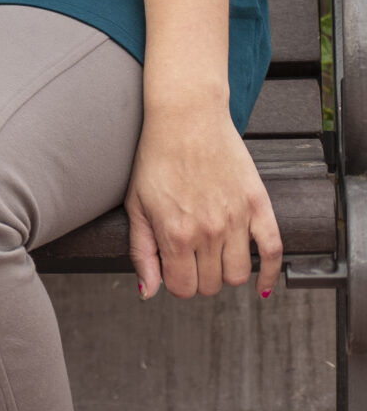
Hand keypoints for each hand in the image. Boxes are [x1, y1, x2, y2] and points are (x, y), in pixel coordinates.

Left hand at [125, 107, 280, 299]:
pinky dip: (271, 274)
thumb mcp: (136, 206)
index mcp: (175, 233)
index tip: (173, 270)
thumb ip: (142, 252)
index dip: (175, 284)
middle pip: (211, 284)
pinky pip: (274, 252)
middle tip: (192, 259)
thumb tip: (148, 291)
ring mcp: (237, 220)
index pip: (182, 288)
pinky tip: (262, 283)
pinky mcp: (259, 206)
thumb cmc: (156, 158)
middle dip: (199, 278)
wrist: (187, 119)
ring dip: (226, 274)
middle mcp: (208, 231)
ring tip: (215, 256)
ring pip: (239, 276)